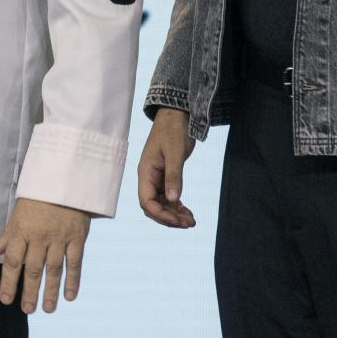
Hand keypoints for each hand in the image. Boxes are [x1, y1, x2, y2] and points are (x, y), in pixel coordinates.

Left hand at [0, 198, 89, 313]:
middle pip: (32, 269)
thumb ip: (7, 235)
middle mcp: (39, 236)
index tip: (6, 300)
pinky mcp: (77, 236)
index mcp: (21, 230)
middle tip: (27, 310)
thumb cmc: (37, 197)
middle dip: (29, 292)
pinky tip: (69, 296)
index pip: (12, 261)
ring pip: (53, 269)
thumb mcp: (18, 213)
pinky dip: (73, 280)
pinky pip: (75, 262)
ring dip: (50, 291)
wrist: (64, 176)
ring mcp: (59, 237)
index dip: (8, 282)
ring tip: (48, 309)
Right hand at [137, 107, 196, 227]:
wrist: (177, 113)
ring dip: (174, 214)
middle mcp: (149, 177)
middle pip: (153, 207)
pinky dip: (177, 206)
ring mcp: (157, 177)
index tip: (178, 220)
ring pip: (161, 204)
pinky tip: (188, 212)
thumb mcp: (175, 152)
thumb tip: (174, 200)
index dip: (161, 215)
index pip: (146, 202)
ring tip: (191, 221)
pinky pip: (168, 197)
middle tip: (190, 224)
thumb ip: (174, 176)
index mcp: (145, 172)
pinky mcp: (166, 176)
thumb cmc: (173, 129)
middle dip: (169, 218)